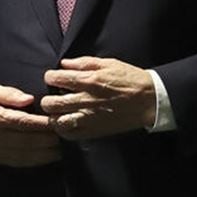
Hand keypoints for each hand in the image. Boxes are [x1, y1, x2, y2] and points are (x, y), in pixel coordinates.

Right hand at [0, 83, 60, 166]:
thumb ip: (10, 93)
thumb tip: (29, 99)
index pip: (21, 122)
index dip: (41, 124)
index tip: (57, 121)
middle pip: (24, 141)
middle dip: (46, 140)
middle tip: (64, 135)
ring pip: (21, 155)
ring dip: (43, 154)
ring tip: (61, 149)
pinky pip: (15, 162)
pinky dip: (32, 161)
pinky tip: (46, 158)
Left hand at [42, 57, 156, 140]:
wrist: (148, 100)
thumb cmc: (130, 79)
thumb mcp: (109, 63)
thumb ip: (84, 62)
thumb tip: (64, 64)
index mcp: (89, 80)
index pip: (56, 79)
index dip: (50, 77)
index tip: (53, 78)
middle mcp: (85, 100)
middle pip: (51, 102)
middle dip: (47, 98)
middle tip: (53, 96)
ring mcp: (88, 118)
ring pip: (56, 121)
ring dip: (53, 115)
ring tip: (59, 111)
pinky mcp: (93, 131)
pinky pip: (69, 134)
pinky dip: (63, 129)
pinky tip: (66, 122)